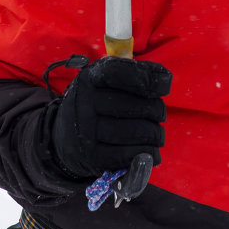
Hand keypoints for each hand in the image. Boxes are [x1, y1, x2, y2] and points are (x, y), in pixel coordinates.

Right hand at [50, 56, 171, 179]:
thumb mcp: (108, 81)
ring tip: (157, 135)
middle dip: (157, 111)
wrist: (64, 138)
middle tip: (159, 115)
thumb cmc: (97, 104)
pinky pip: (127, 155)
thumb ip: (136, 73)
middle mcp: (84, 101)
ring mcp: (85, 130)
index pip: (123, 72)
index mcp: (91, 77)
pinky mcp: (90, 156)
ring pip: (135, 132)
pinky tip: (152, 152)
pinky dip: (146, 154)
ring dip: (155, 134)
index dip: (150, 79)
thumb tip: (164, 78)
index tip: (165, 87)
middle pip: (135, 105)